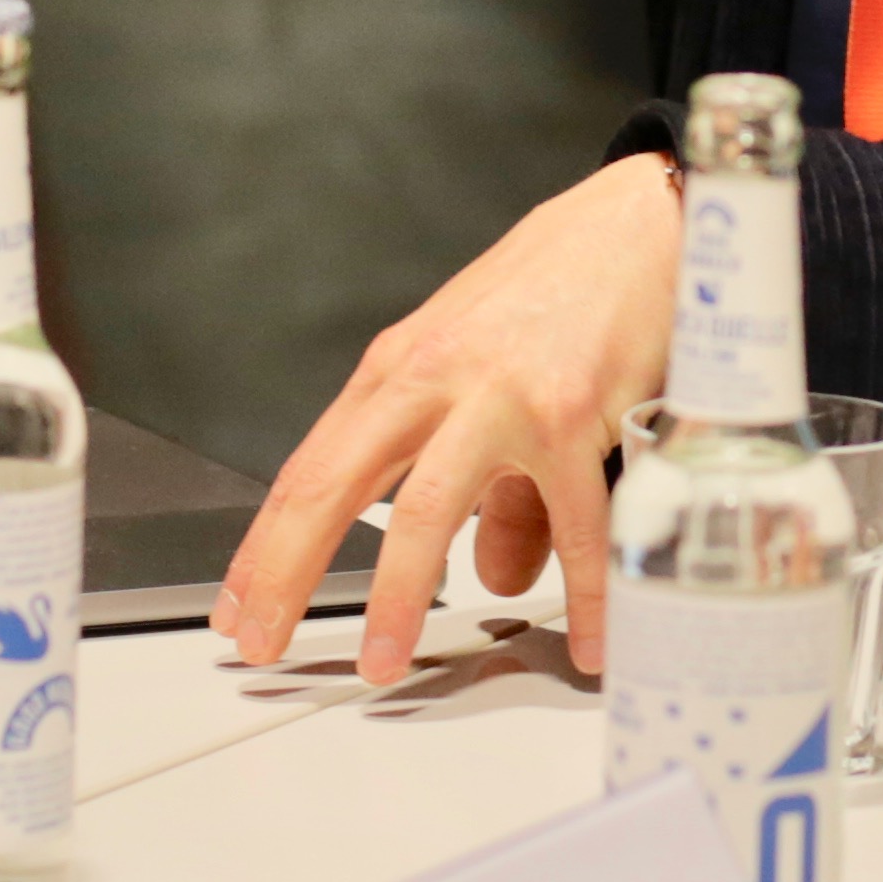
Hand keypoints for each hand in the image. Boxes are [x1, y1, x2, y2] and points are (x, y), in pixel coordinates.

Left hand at [215, 155, 679, 682]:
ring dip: (399, 598)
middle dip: (288, 572)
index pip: (309, 468)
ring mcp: (501, 394)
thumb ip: (486, 484)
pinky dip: (581, 591)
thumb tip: (491, 571)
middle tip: (262, 643)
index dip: (264, 546)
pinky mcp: (573, 409)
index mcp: (402, 368)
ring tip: (385, 662)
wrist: (644, 220)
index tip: (238, 607)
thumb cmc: (564, 284)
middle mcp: (437, 377)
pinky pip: (570, 521)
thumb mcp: (493, 376)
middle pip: (334, 484)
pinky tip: (587, 638)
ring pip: (428, 510)